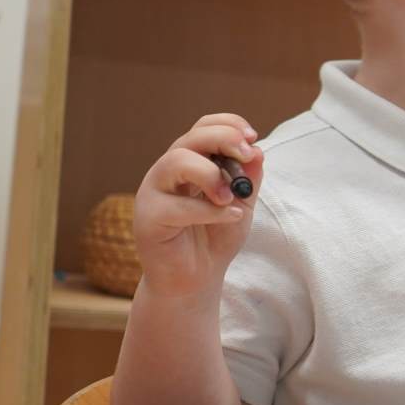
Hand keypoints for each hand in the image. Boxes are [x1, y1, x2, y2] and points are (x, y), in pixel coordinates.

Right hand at [132, 113, 263, 298]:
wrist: (196, 279)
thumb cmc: (215, 238)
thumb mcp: (241, 204)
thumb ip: (248, 179)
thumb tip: (257, 151)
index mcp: (188, 162)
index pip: (202, 128)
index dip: (228, 125)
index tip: (253, 137)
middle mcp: (167, 172)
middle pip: (189, 139)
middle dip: (223, 139)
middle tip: (247, 153)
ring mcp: (153, 193)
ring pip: (176, 162)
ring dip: (212, 174)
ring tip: (232, 197)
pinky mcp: (148, 219)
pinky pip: (178, 206)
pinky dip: (211, 211)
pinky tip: (231, 217)